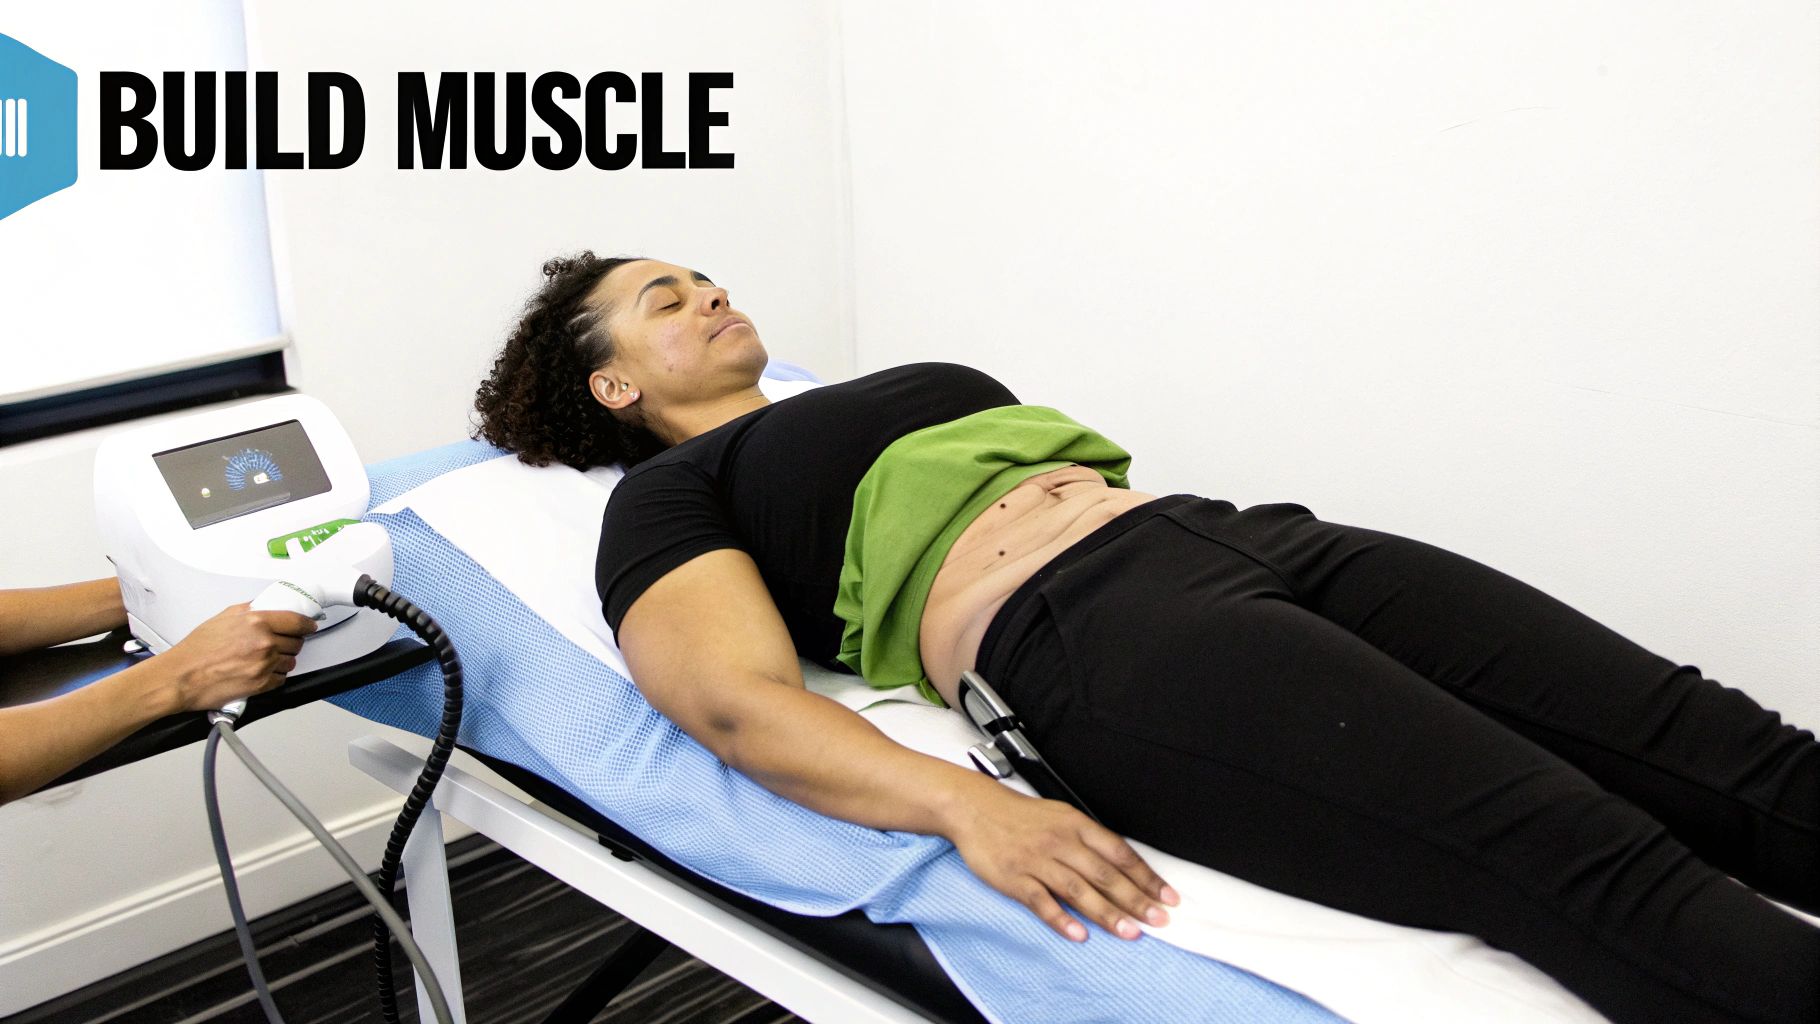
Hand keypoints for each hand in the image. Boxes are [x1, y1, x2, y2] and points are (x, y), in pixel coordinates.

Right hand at [161, 604, 318, 711]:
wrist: (180, 677)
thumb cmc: (196, 650)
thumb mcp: (223, 618)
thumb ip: (250, 610)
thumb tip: (267, 607)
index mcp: (257, 622)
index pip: (297, 622)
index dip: (307, 625)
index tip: (309, 626)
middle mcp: (264, 643)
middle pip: (296, 642)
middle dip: (289, 642)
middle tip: (276, 643)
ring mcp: (264, 665)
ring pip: (291, 662)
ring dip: (282, 660)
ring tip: (263, 659)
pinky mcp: (261, 685)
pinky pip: (281, 679)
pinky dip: (274, 676)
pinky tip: (258, 672)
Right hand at [945, 778, 1178, 941]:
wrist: (974, 808)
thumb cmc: (1020, 815)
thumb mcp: (1062, 816)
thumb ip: (1090, 840)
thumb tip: (1124, 867)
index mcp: (1076, 825)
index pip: (1120, 853)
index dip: (1146, 876)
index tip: (1167, 896)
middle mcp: (1061, 843)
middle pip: (1105, 875)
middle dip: (1136, 900)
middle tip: (1159, 920)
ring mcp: (1037, 862)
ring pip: (1078, 891)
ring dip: (1107, 914)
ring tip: (1130, 933)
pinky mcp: (1014, 879)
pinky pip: (1041, 902)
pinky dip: (1061, 920)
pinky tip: (1079, 935)